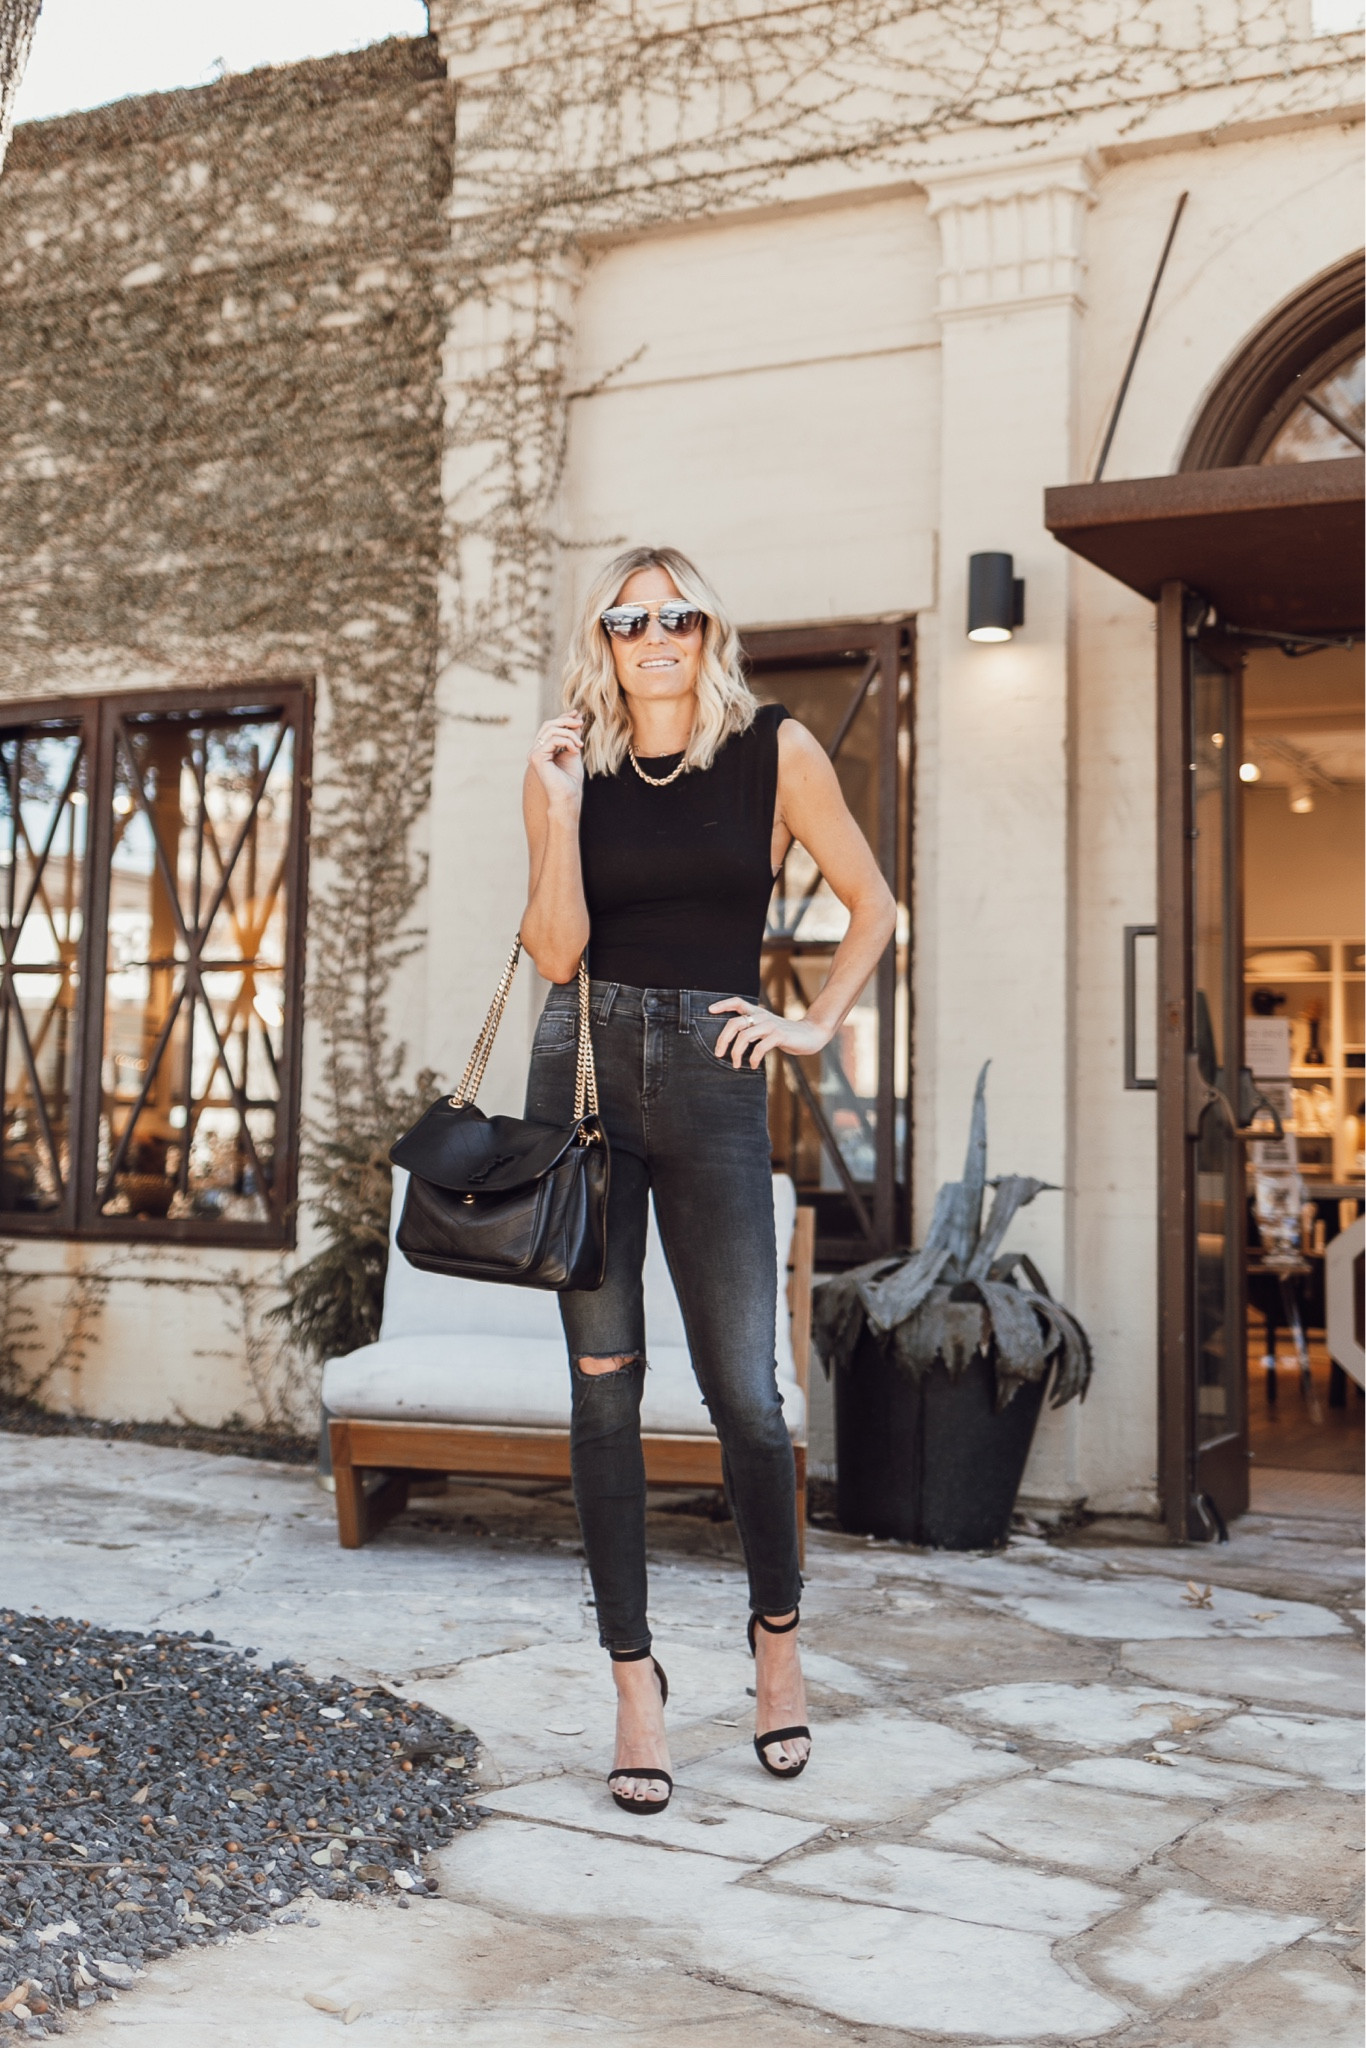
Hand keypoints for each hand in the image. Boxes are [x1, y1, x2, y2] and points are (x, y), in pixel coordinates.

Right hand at [530, 713, 584, 807]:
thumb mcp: (574, 750)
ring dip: (570, 734)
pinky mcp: (536, 757)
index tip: (577, 714)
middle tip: (581, 724)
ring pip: (551, 730)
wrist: (569, 796)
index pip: (550, 727)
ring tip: (580, 745)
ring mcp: (534, 754)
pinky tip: (575, 750)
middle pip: (549, 725)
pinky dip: (567, 742)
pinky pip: (553, 739)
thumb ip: (573, 735)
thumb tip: (577, 716)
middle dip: (566, 721)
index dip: (563, 717)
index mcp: (542, 749)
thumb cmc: (571, 779)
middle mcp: (535, 750)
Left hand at [709, 998, 831, 1068]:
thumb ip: (752, 1030)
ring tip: (735, 1064)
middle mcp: (762, 1016)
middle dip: (723, 1039)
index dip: (723, 1004)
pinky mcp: (779, 1035)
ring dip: (736, 1052)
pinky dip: (753, 1058)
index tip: (710, 1010)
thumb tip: (730, 1042)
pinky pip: (760, 1047)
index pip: (737, 1002)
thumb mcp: (766, 1028)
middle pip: (735, 1023)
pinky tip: (753, 1065)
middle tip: (718, 1053)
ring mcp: (770, 1025)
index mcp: (757, 1012)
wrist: (810, 1034)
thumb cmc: (784, 1034)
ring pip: (744, 1036)